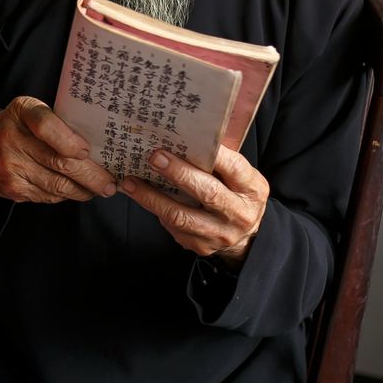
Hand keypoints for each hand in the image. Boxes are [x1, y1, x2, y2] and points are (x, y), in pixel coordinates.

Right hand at [0, 96, 116, 202]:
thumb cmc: (20, 125)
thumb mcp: (33, 110)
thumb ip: (58, 122)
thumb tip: (97, 148)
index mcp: (22, 112)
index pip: (46, 127)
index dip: (70, 142)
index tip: (87, 152)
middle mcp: (11, 138)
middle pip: (59, 162)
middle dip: (91, 176)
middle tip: (110, 183)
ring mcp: (9, 166)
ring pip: (56, 185)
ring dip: (82, 190)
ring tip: (98, 189)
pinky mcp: (11, 187)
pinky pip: (46, 196)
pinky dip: (64, 195)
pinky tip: (75, 191)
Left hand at [119, 147, 268, 269]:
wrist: (246, 237)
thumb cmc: (236, 196)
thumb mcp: (240, 178)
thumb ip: (220, 161)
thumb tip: (187, 136)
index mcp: (251, 189)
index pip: (233, 167)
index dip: (212, 154)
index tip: (186, 140)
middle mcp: (239, 213)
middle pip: (207, 192)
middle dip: (178, 173)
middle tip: (154, 158)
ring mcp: (220, 233)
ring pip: (181, 216)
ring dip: (152, 198)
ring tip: (131, 182)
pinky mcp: (202, 246)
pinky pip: (174, 228)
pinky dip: (155, 210)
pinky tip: (141, 197)